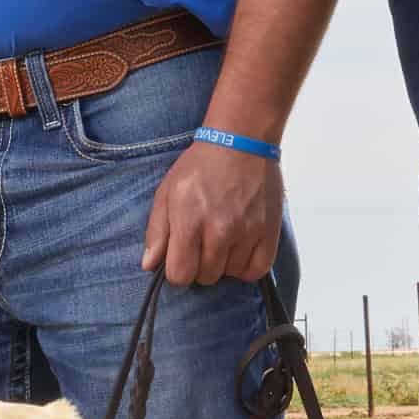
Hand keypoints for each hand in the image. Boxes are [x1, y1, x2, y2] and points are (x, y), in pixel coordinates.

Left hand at [144, 145, 283, 285]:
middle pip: (206, 278)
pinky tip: (240, 251)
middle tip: (203, 242)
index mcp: (189, 222)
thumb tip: (149, 265)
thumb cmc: (200, 166)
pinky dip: (247, 267)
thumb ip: (157, 231)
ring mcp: (247, 233)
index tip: (182, 256)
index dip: (177, 270)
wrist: (241, 141)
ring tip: (223, 239)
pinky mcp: (269, 232)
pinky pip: (256, 270)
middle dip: (200, 265)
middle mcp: (219, 231)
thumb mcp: (167, 192)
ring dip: (224, 263)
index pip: (180, 275)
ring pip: (230, 274)